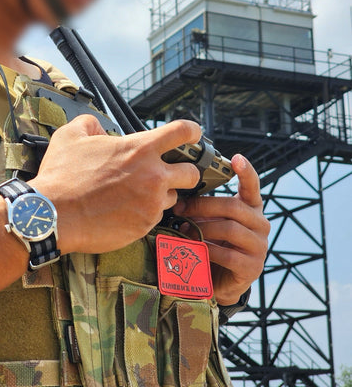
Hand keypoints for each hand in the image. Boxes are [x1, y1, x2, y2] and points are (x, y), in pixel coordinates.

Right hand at [30, 115, 200, 254]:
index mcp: (140, 149)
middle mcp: (153, 176)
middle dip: (184, 172)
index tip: (194, 135)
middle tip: (168, 173)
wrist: (52, 215)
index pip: (182, 132)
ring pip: (173, 197)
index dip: (192, 131)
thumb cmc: (62, 175)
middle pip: (192, 173)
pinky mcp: (144, 226)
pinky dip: (145, 213)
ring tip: (136, 195)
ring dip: (161, 195)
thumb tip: (100, 127)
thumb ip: (91, 123)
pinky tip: (125, 211)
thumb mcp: (71, 135)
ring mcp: (151, 203)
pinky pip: (155, 217)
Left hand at [173, 154, 269, 304]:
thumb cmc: (215, 244)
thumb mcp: (211, 222)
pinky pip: (227, 255)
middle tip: (181, 209)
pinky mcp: (252, 267)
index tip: (236, 158)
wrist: (222, 281)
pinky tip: (197, 250)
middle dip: (203, 207)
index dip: (246, 171)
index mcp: (251, 208)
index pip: (252, 186)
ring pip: (230, 229)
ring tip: (185, 232)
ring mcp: (259, 246)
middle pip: (233, 207)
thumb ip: (204, 210)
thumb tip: (179, 201)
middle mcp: (260, 224)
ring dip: (202, 229)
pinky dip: (207, 251)